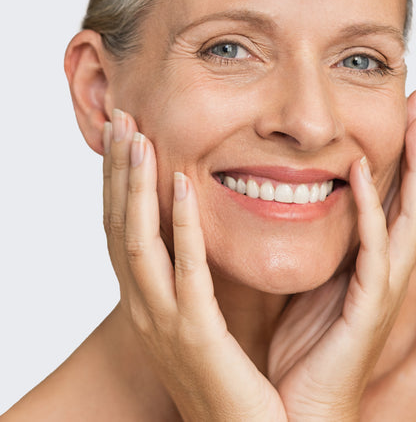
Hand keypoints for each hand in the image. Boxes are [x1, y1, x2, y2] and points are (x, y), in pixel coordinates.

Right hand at [102, 109, 285, 420]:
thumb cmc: (223, 372)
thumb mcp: (196, 315)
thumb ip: (190, 273)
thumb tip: (194, 230)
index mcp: (144, 299)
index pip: (121, 227)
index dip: (116, 181)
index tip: (123, 135)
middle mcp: (142, 305)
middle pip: (117, 225)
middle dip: (115, 171)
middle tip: (119, 119)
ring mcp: (162, 320)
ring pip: (137, 241)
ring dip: (134, 187)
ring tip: (137, 137)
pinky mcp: (195, 334)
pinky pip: (184, 271)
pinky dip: (180, 226)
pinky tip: (183, 185)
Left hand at [267, 88, 415, 420]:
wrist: (298, 408)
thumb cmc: (304, 345)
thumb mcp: (308, 278)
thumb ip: (312, 242)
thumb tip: (287, 199)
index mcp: (369, 259)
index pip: (394, 194)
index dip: (401, 152)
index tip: (400, 110)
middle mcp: (385, 267)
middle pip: (414, 194)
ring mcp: (382, 286)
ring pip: (410, 214)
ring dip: (414, 164)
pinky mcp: (369, 306)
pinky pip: (374, 250)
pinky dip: (372, 209)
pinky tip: (362, 172)